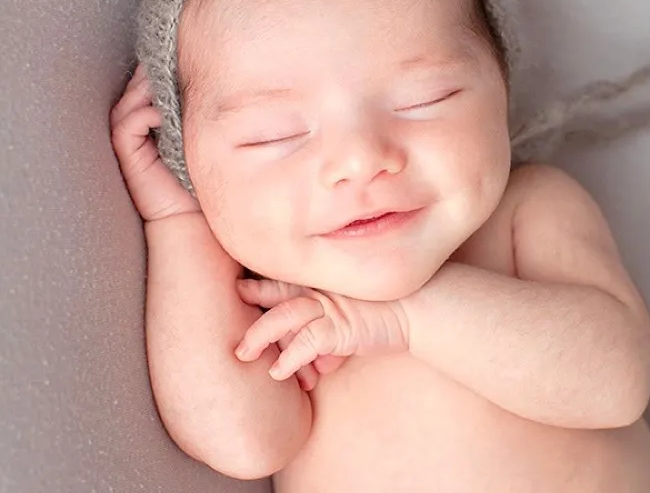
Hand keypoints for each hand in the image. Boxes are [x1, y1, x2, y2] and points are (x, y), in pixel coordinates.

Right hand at [109, 64, 199, 221]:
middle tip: (169, 65)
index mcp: (156, 120)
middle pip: (136, 91)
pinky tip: (162, 114)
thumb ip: (196, 111)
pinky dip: (144, 114)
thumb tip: (210, 82)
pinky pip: (128, 126)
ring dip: (145, 91)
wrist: (195, 215)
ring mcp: (132, 141)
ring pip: (129, 104)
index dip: (158, 72)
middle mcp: (140, 128)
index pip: (149, 87)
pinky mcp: (129, 155)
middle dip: (150, 76)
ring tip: (165, 83)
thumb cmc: (201, 175)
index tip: (177, 59)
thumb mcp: (201, 135)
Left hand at [234, 278, 409, 382]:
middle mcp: (322, 290)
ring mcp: (330, 307)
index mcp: (323, 282)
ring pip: (284, 317)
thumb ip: (328, 322)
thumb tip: (315, 353)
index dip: (259, 284)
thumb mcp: (352, 308)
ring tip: (242, 354)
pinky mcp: (340, 328)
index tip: (237, 288)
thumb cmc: (386, 311)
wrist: (418, 308)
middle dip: (250, 302)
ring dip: (259, 336)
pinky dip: (290, 358)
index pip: (285, 280)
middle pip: (276, 293)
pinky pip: (307, 342)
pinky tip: (278, 372)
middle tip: (229, 311)